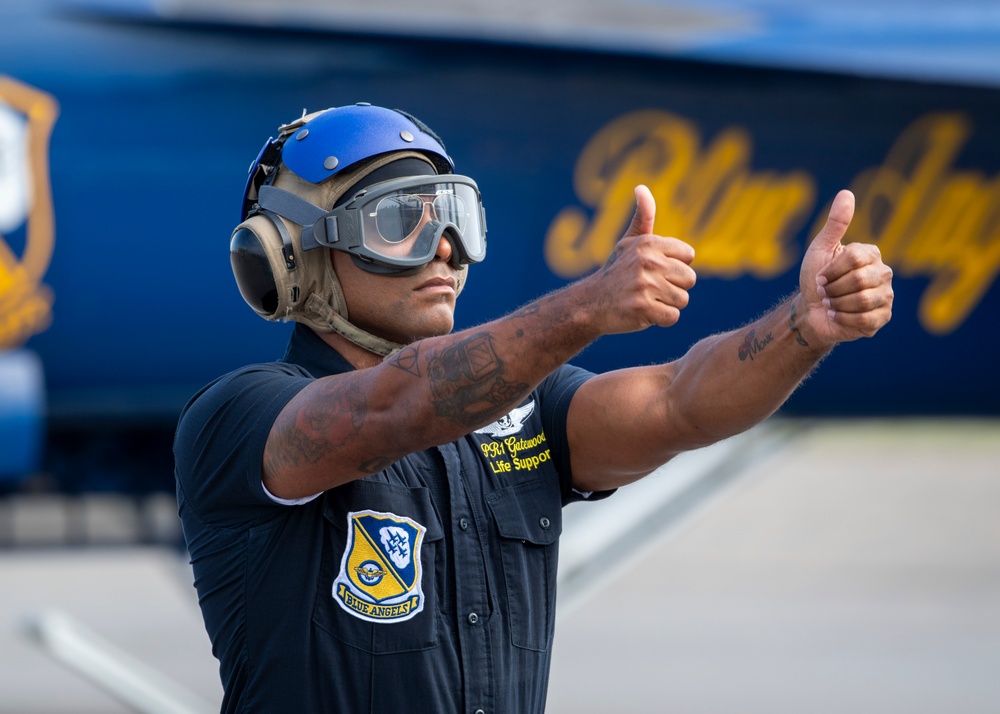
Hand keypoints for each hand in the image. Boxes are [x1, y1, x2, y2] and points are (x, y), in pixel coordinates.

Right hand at [582, 185, 696, 334]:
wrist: (589, 304)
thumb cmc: (615, 273)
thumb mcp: (628, 242)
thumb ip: (643, 217)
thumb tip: (642, 187)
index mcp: (649, 243)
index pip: (689, 256)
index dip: (675, 268)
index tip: (654, 272)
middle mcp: (647, 261)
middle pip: (689, 279)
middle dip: (673, 288)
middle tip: (650, 289)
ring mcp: (644, 286)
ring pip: (682, 299)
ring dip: (666, 305)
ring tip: (646, 301)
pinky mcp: (642, 309)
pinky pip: (672, 317)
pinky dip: (660, 320)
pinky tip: (644, 314)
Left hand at [799, 190, 893, 343]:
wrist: (812, 311)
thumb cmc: (816, 277)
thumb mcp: (820, 249)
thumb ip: (835, 223)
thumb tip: (846, 193)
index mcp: (871, 253)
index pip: (854, 258)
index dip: (831, 270)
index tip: (820, 276)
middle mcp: (884, 272)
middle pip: (858, 280)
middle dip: (832, 289)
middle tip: (824, 292)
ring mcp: (886, 295)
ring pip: (862, 301)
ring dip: (837, 304)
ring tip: (830, 304)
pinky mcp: (883, 317)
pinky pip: (865, 319)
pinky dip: (843, 319)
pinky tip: (837, 316)